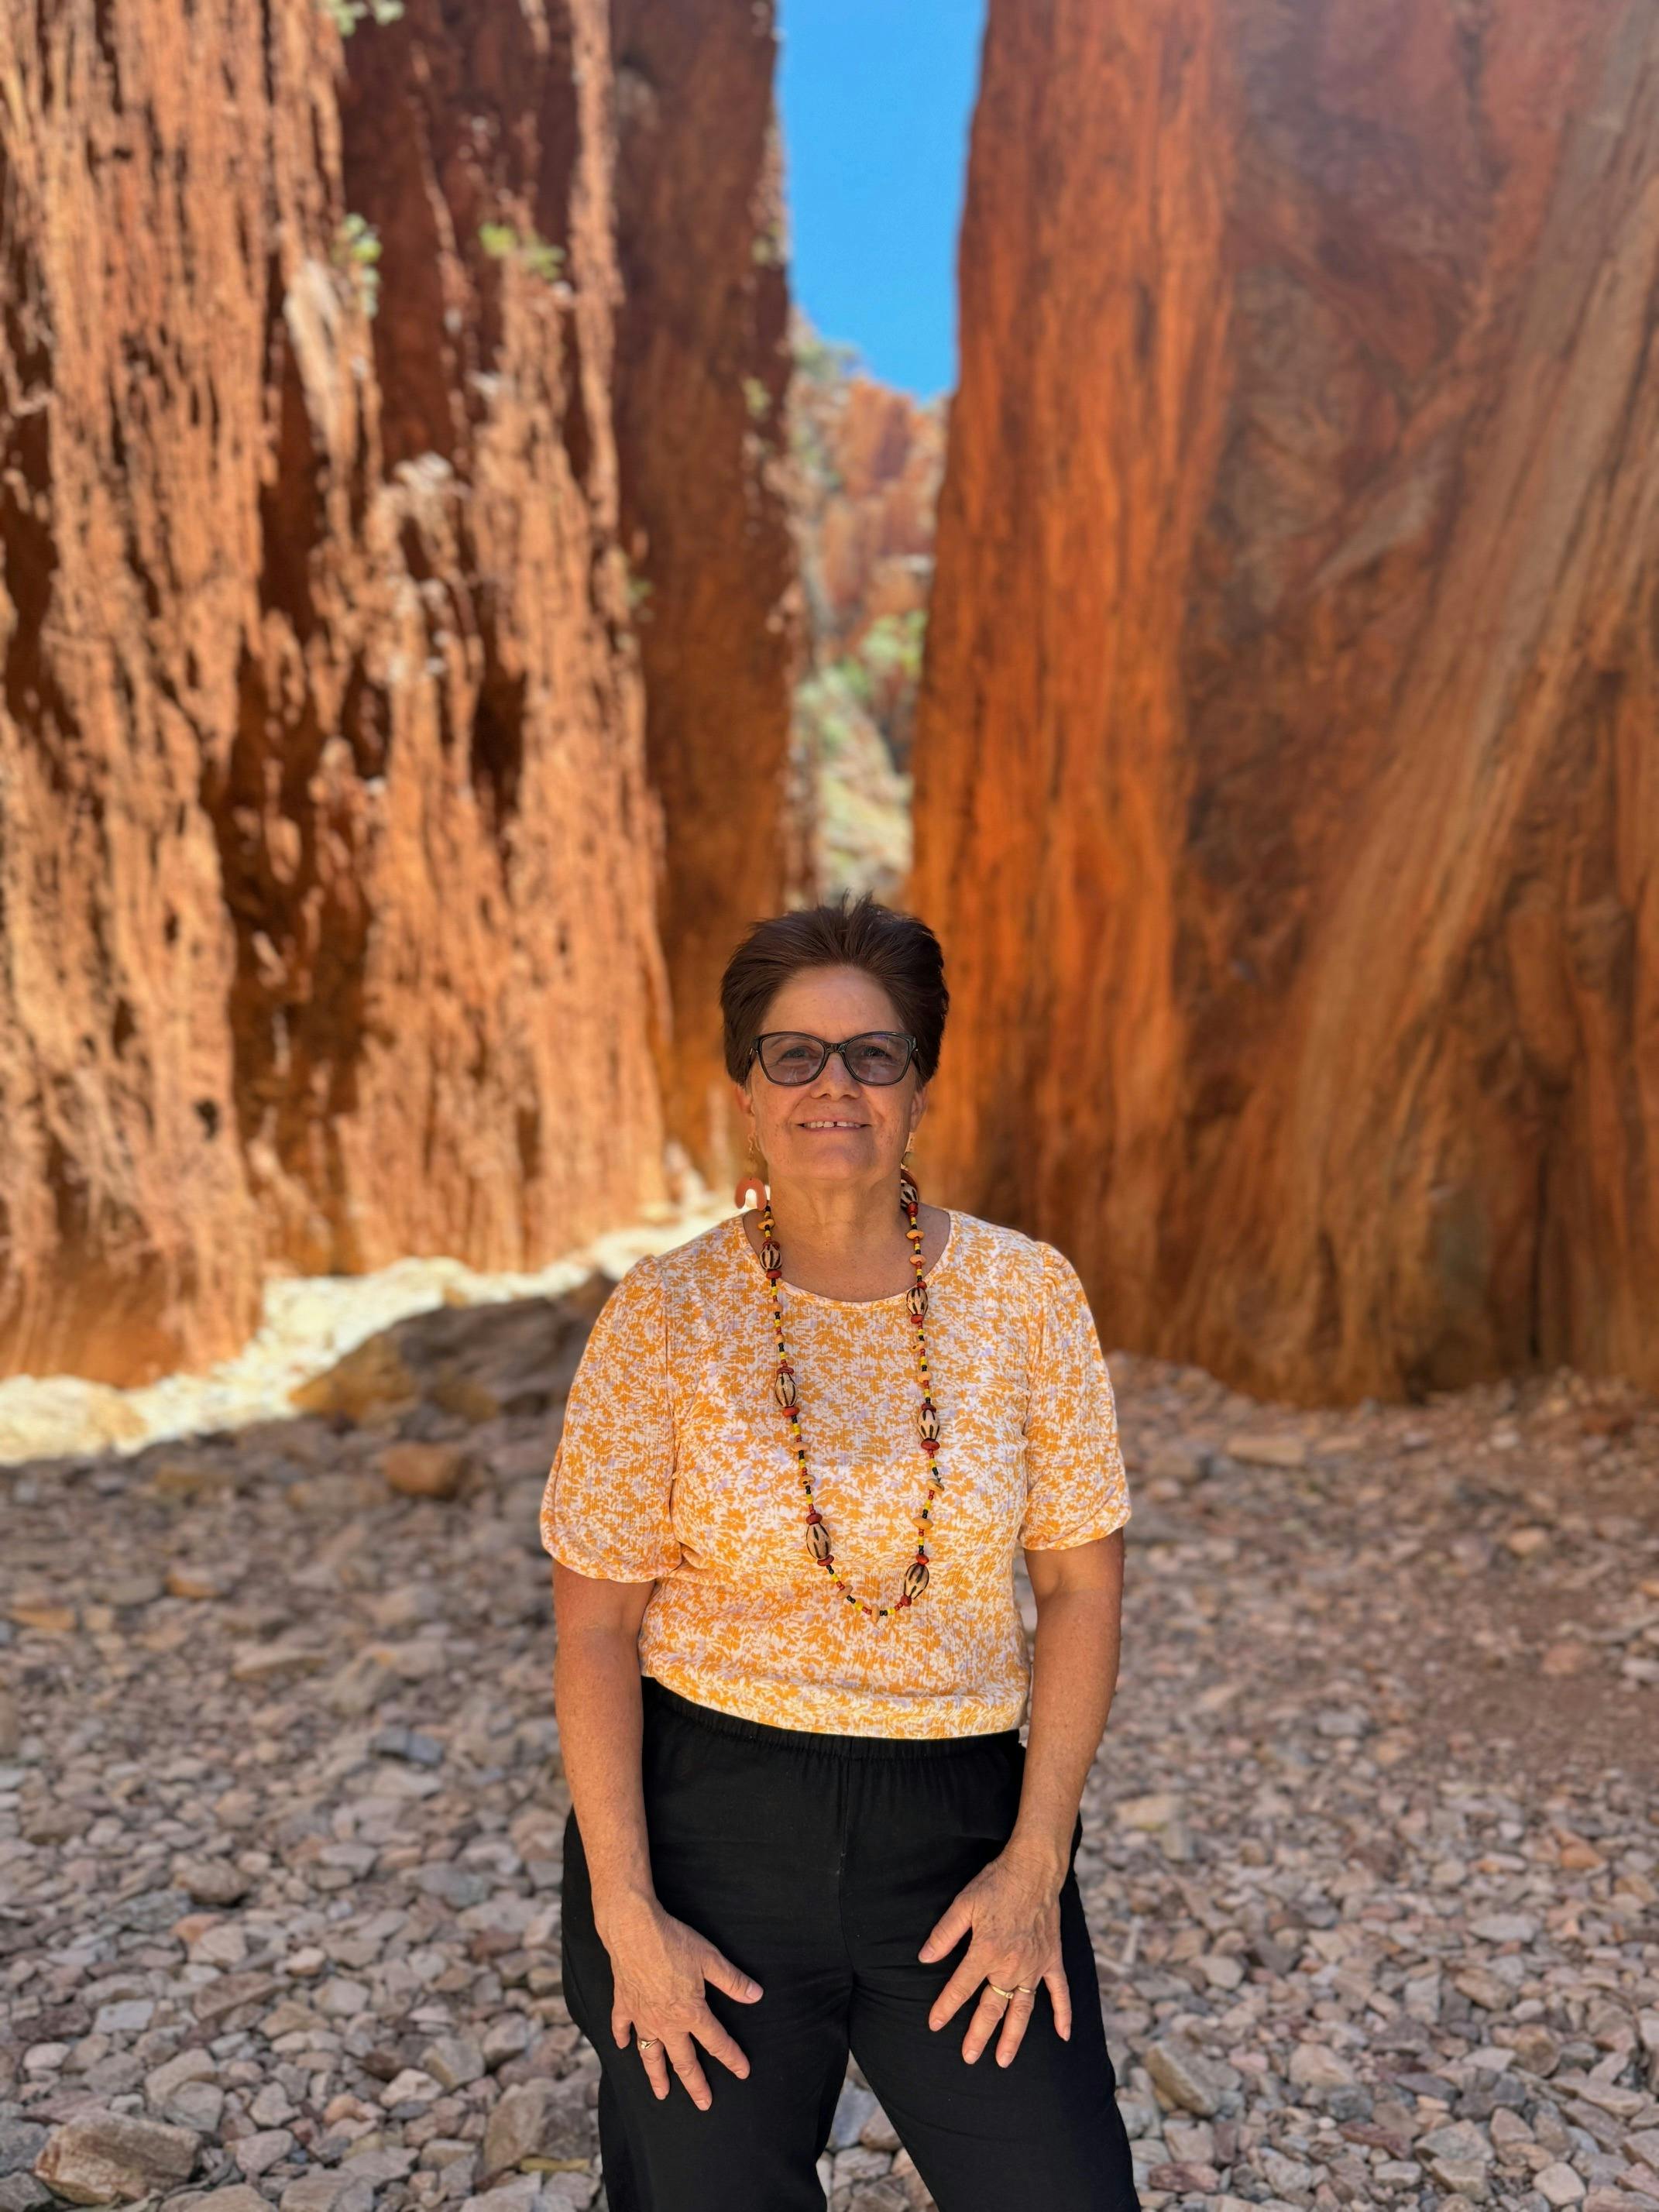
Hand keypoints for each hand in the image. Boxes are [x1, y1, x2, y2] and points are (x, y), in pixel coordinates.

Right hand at [599, 1894, 761, 2109]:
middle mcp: (666, 2023)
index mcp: (691, 2013)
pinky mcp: (624, 2005)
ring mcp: (642, 2017)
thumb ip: (733, 1981)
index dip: (732, 2058)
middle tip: (703, 2103)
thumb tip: (757, 1996)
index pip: (716, 2042)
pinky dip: (622, 2038)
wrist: (634, 1931)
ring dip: (657, 2075)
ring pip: (650, 2054)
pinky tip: (623, 2046)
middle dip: (695, 2084)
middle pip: (683, 2061)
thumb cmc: (674, 1942)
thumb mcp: (711, 1959)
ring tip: (661, 2094)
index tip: (743, 2072)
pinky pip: (622, 2027)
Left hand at [917, 1846, 1070, 2065]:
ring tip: (1003, 2060)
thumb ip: (944, 1935)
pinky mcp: (1051, 1960)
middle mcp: (1011, 1965)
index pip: (961, 1987)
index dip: (946, 2007)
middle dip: (978, 2034)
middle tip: (969, 2057)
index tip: (934, 2024)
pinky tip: (1063, 2036)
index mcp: (987, 1952)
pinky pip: (1059, 1993)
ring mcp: (1034, 1965)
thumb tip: (923, 1958)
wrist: (1034, 1869)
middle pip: (992, 2007)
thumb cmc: (996, 1884)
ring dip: (1013, 2036)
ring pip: (1022, 2009)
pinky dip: (1063, 2015)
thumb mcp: (963, 1904)